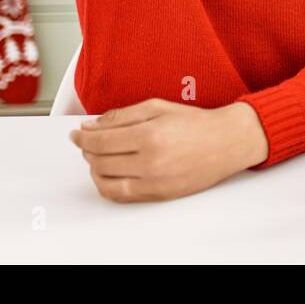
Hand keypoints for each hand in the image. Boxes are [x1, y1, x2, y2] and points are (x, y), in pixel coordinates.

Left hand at [69, 98, 267, 202]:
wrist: (227, 142)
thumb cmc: (196, 123)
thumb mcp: (158, 107)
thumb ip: (122, 115)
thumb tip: (92, 125)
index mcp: (149, 135)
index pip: (100, 141)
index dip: (83, 137)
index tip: (77, 133)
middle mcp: (150, 161)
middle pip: (99, 162)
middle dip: (87, 151)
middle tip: (88, 142)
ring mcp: (154, 181)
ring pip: (106, 182)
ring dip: (94, 170)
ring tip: (97, 158)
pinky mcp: (159, 195)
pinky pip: (121, 196)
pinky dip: (107, 186)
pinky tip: (108, 174)